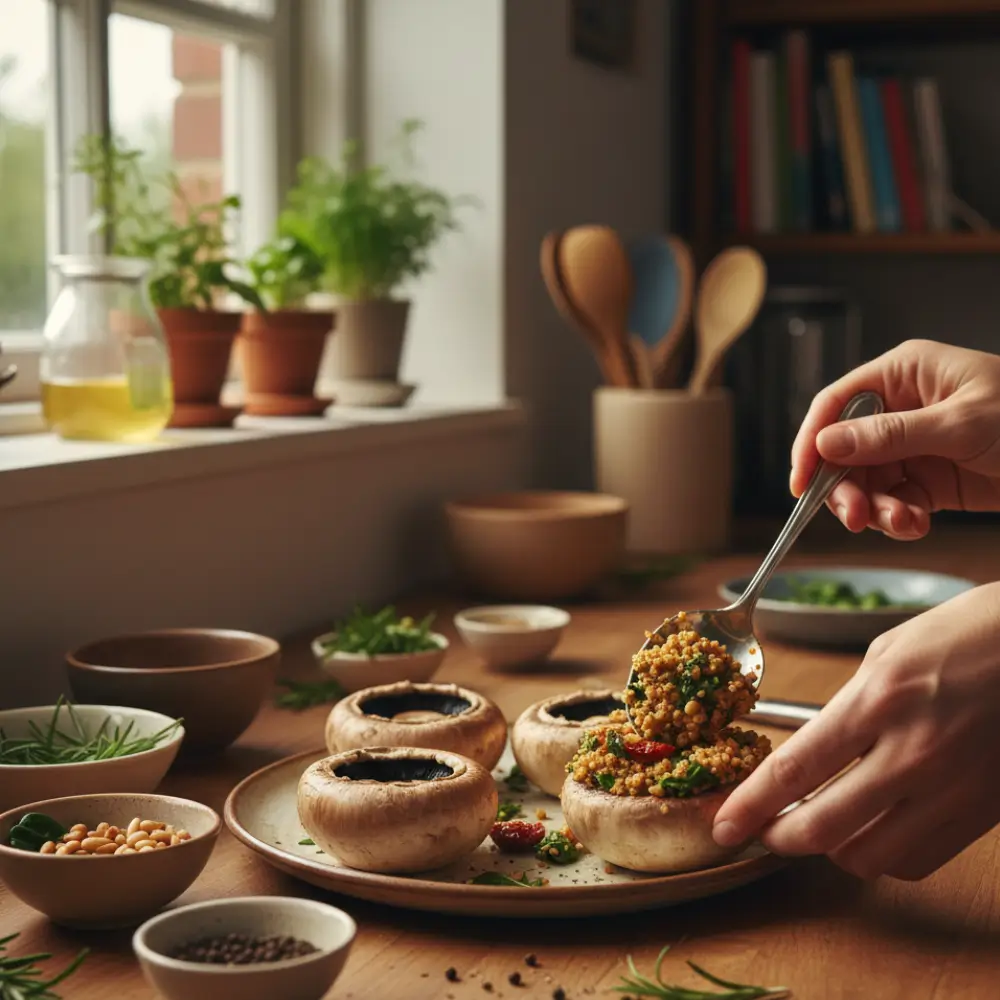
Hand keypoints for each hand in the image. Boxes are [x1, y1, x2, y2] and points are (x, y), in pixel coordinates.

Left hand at [712, 583, 999, 878]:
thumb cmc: (967, 634)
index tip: (722, 824)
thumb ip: (848, 706)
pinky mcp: (983, 813)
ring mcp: (953, 789)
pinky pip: (918, 860)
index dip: (748, 806)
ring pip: (869, 857)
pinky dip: (883, 856)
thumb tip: (814, 750)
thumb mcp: (888, 652)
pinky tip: (872, 832)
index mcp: (878, 700)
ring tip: (817, 828)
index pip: (793, 771)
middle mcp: (913, 753)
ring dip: (831, 850)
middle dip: (779, 838)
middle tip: (763, 832)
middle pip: (823, 829)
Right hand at [791, 340, 999, 539]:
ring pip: (867, 482)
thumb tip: (826, 442)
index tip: (800, 483)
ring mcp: (914, 444)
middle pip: (844, 451)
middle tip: (856, 518)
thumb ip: (890, 435)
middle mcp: (900, 408)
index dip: (811, 442)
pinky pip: (894, 501)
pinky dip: (899, 519)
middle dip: (847, 488)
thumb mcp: (961, 425)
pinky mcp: (929, 478)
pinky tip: (917, 525)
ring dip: (877, 509)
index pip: (836, 404)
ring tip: (903, 524)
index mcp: (904, 374)